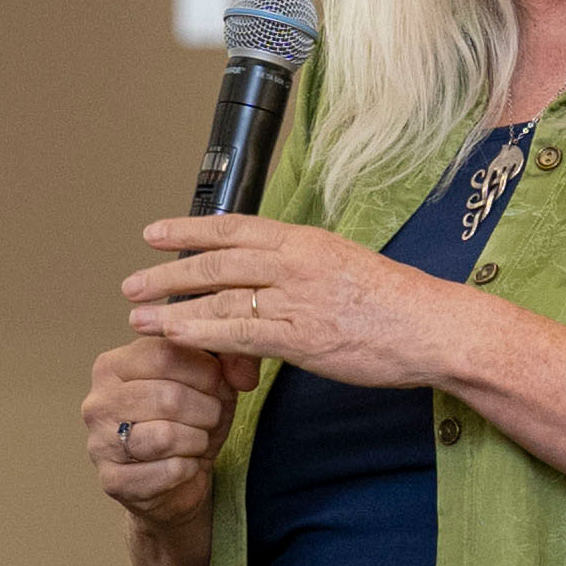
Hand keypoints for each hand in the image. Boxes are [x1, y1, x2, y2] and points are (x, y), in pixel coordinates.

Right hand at [83, 337, 239, 527]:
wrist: (175, 480)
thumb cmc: (187, 421)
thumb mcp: (205, 380)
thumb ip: (218, 356)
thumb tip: (235, 354)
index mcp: (112, 367)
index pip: (164, 354)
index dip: (205, 371)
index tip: (219, 384)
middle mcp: (97, 403)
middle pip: (167, 397)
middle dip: (206, 410)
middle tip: (211, 418)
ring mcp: (99, 444)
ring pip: (166, 436)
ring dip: (197, 440)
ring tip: (197, 440)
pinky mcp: (113, 482)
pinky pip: (169, 471)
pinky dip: (189, 469)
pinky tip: (184, 466)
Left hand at [122, 218, 506, 393]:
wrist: (434, 327)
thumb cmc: (395, 303)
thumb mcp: (345, 267)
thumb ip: (302, 268)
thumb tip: (269, 274)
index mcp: (306, 241)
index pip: (236, 228)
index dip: (191, 230)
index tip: (156, 232)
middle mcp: (296, 262)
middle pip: (217, 261)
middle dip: (168, 271)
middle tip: (132, 282)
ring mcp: (297, 299)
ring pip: (220, 296)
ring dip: (173, 307)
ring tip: (138, 316)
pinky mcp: (301, 337)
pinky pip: (239, 332)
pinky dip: (201, 333)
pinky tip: (175, 336)